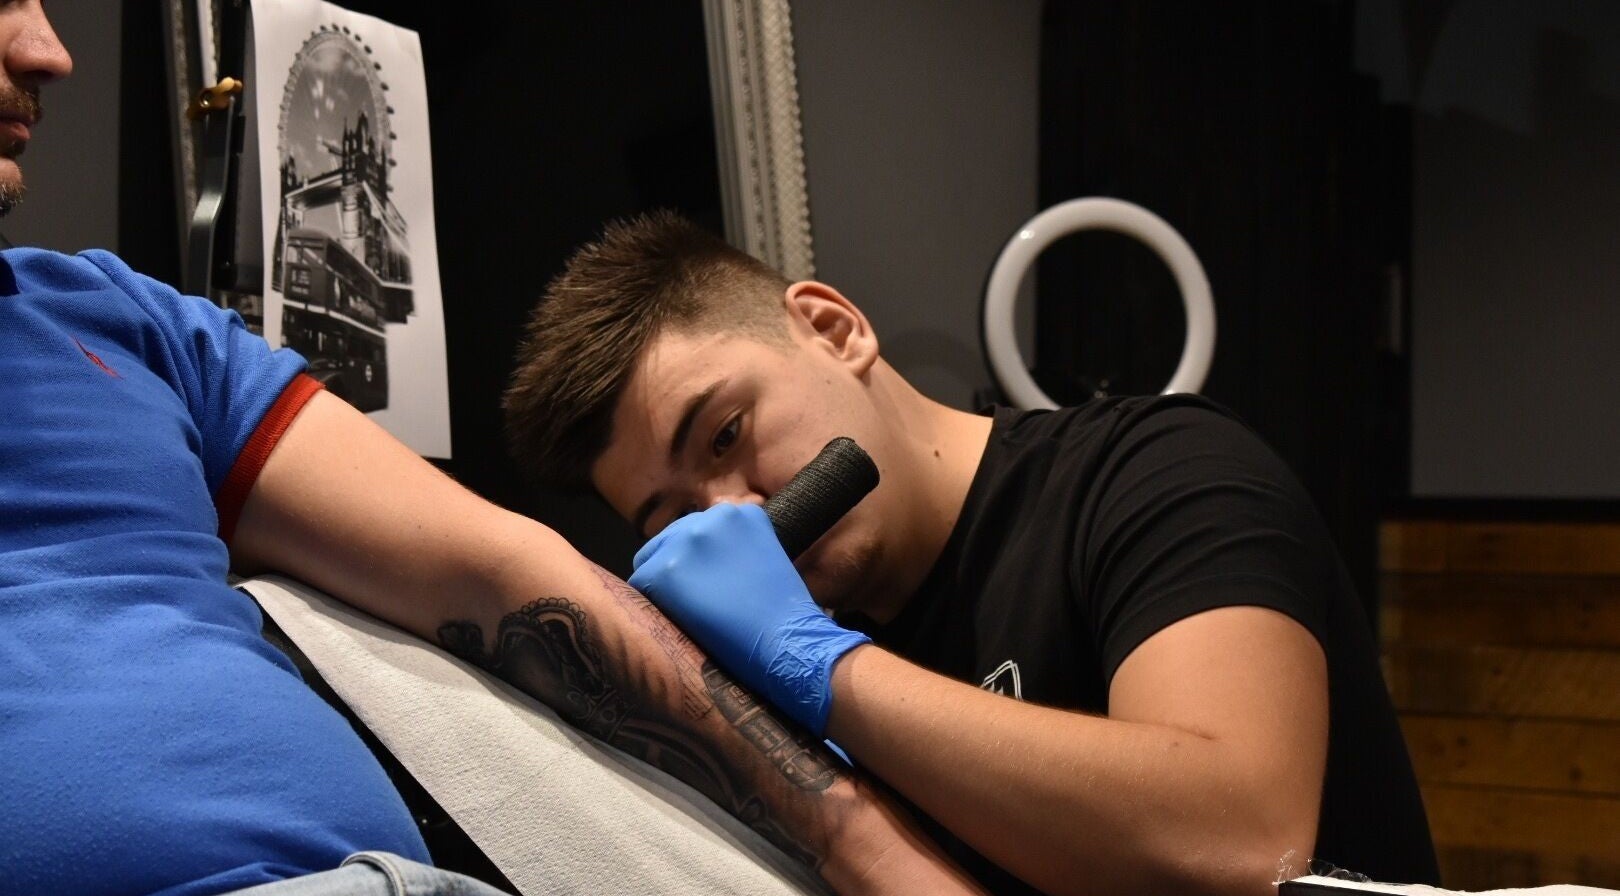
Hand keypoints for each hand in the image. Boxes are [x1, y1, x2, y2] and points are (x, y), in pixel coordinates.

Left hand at [629, 502, 869, 734]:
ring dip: (663, 585)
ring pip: (651, 561)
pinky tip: (680, 620)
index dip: (698, 562)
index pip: (697, 531)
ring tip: (690, 612)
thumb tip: (706, 557)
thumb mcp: (765, 557)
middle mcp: (710, 516)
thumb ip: (735, 545)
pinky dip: (653, 605)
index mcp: (739, 512)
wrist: (785, 642)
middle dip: (677, 569)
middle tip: (697, 602)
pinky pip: (640, 585)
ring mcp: (685, 541)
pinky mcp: (664, 570)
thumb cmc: (782, 613)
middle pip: (669, 541)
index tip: (710, 585)